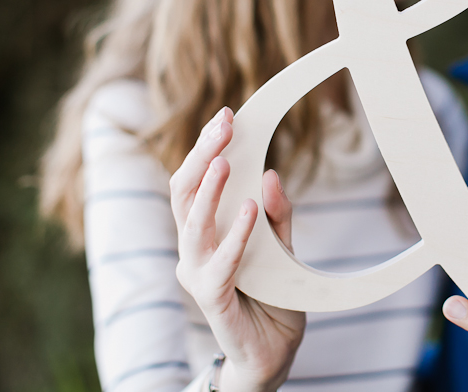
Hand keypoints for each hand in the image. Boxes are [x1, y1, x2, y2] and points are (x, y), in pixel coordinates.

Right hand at [170, 107, 304, 391]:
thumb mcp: (283, 247)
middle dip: (203, 155)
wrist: (274, 352)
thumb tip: (270, 174)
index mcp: (205, 232)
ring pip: (192, 224)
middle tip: (224, 124)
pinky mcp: (212, 298)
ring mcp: (198, 273)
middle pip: (184, 193)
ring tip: (225, 160)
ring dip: (209, 190)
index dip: (207, 148)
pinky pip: (220, 263)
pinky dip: (235, 235)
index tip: (227, 116)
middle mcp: (193, 249)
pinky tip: (249, 210)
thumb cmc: (272, 297)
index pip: (196, 182)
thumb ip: (278, 214)